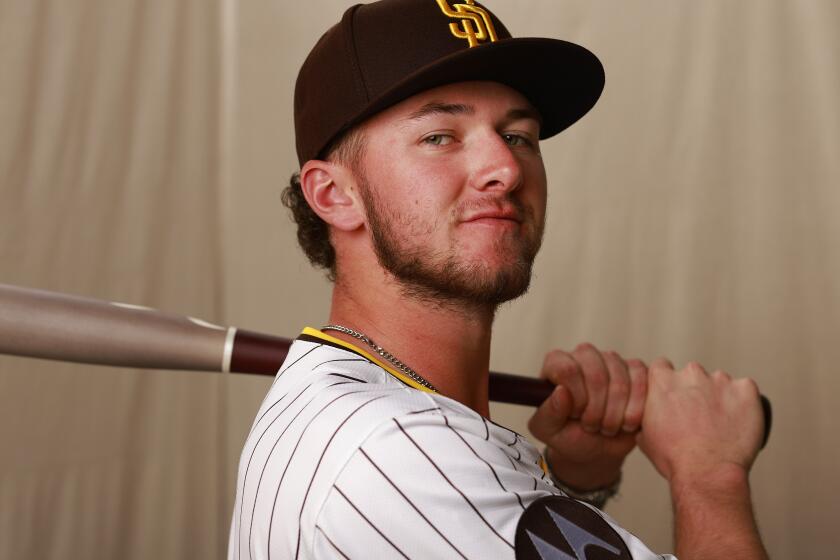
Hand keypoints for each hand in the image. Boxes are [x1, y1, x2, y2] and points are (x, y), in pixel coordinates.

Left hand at [527, 343, 647, 489]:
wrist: (596, 449)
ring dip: (615, 413)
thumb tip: (562, 392)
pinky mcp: (636, 370)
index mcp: (557, 363)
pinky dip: (636, 409)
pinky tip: (626, 423)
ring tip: (606, 427)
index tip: (575, 415)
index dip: (576, 399)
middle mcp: (584, 355)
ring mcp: (612, 360)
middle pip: (596, 374)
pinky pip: (643, 382)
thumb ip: (549, 413)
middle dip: (596, 409)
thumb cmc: (568, 435)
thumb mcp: (549, 430)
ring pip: (621, 381)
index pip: (568, 369)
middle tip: (592, 426)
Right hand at [636, 358, 764, 483]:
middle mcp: (690, 373)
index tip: (674, 397)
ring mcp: (720, 380)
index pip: (662, 367)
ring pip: (720, 383)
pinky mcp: (746, 390)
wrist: (707, 473)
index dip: (668, 382)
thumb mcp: (644, 435)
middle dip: (695, 391)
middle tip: (699, 418)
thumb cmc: (674, 458)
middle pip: (693, 374)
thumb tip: (650, 413)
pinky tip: (738, 422)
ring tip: (720, 425)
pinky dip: (744, 403)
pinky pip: (746, 390)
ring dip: (720, 397)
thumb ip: (647, 413)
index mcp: (662, 380)